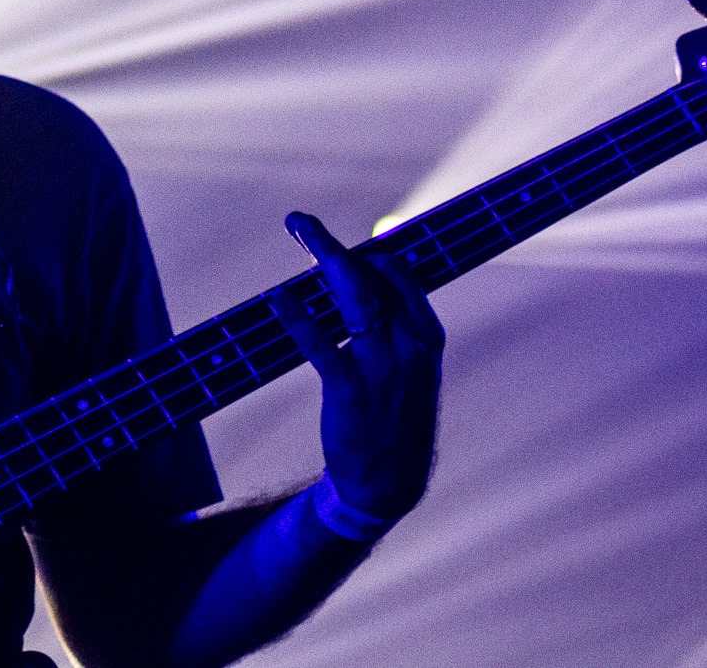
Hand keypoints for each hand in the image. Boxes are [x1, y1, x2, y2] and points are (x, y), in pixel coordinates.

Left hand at [272, 212, 443, 525]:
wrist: (389, 484)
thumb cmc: (395, 417)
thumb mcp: (409, 369)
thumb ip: (393, 327)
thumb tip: (364, 279)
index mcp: (426, 338)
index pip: (399, 275)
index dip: (367, 250)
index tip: (339, 238)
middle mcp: (409, 346)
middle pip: (372, 277)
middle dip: (334, 245)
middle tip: (299, 221)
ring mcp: (381, 368)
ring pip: (352, 297)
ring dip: (323, 258)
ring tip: (296, 232)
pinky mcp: (350, 391)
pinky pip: (322, 344)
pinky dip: (300, 316)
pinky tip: (280, 296)